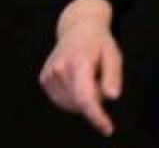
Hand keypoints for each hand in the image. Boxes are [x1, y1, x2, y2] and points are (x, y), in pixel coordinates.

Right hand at [38, 0, 121, 136]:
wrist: (78, 29)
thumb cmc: (99, 43)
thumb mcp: (113, 55)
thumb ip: (113, 76)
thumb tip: (112, 97)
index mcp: (79, 61)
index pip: (86, 97)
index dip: (97, 116)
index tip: (107, 129)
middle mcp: (60, 69)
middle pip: (80, 103)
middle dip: (95, 99)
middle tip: (100, 78)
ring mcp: (49, 74)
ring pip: (71, 104)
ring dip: (84, 98)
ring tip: (88, 75)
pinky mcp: (44, 79)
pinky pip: (63, 101)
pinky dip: (74, 96)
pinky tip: (78, 78)